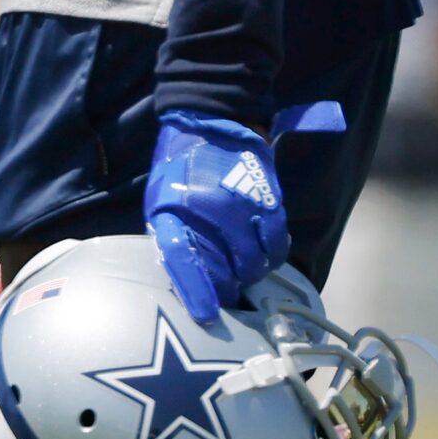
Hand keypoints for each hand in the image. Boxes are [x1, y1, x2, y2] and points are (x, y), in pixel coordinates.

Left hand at [144, 112, 289, 324]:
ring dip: (250, 273)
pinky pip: (276, 247)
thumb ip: (170, 237)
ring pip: (255, 265)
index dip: (196, 291)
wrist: (209, 123)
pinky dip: (271, 255)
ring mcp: (241, 207)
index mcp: (172, 213)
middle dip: (228, 288)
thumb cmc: (180, 169)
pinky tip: (261, 248)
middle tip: (226, 286)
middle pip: (227, 272)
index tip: (207, 315)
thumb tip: (186, 277)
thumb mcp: (160, 202)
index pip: (182, 259)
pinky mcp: (268, 202)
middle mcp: (207, 212)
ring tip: (242, 265)